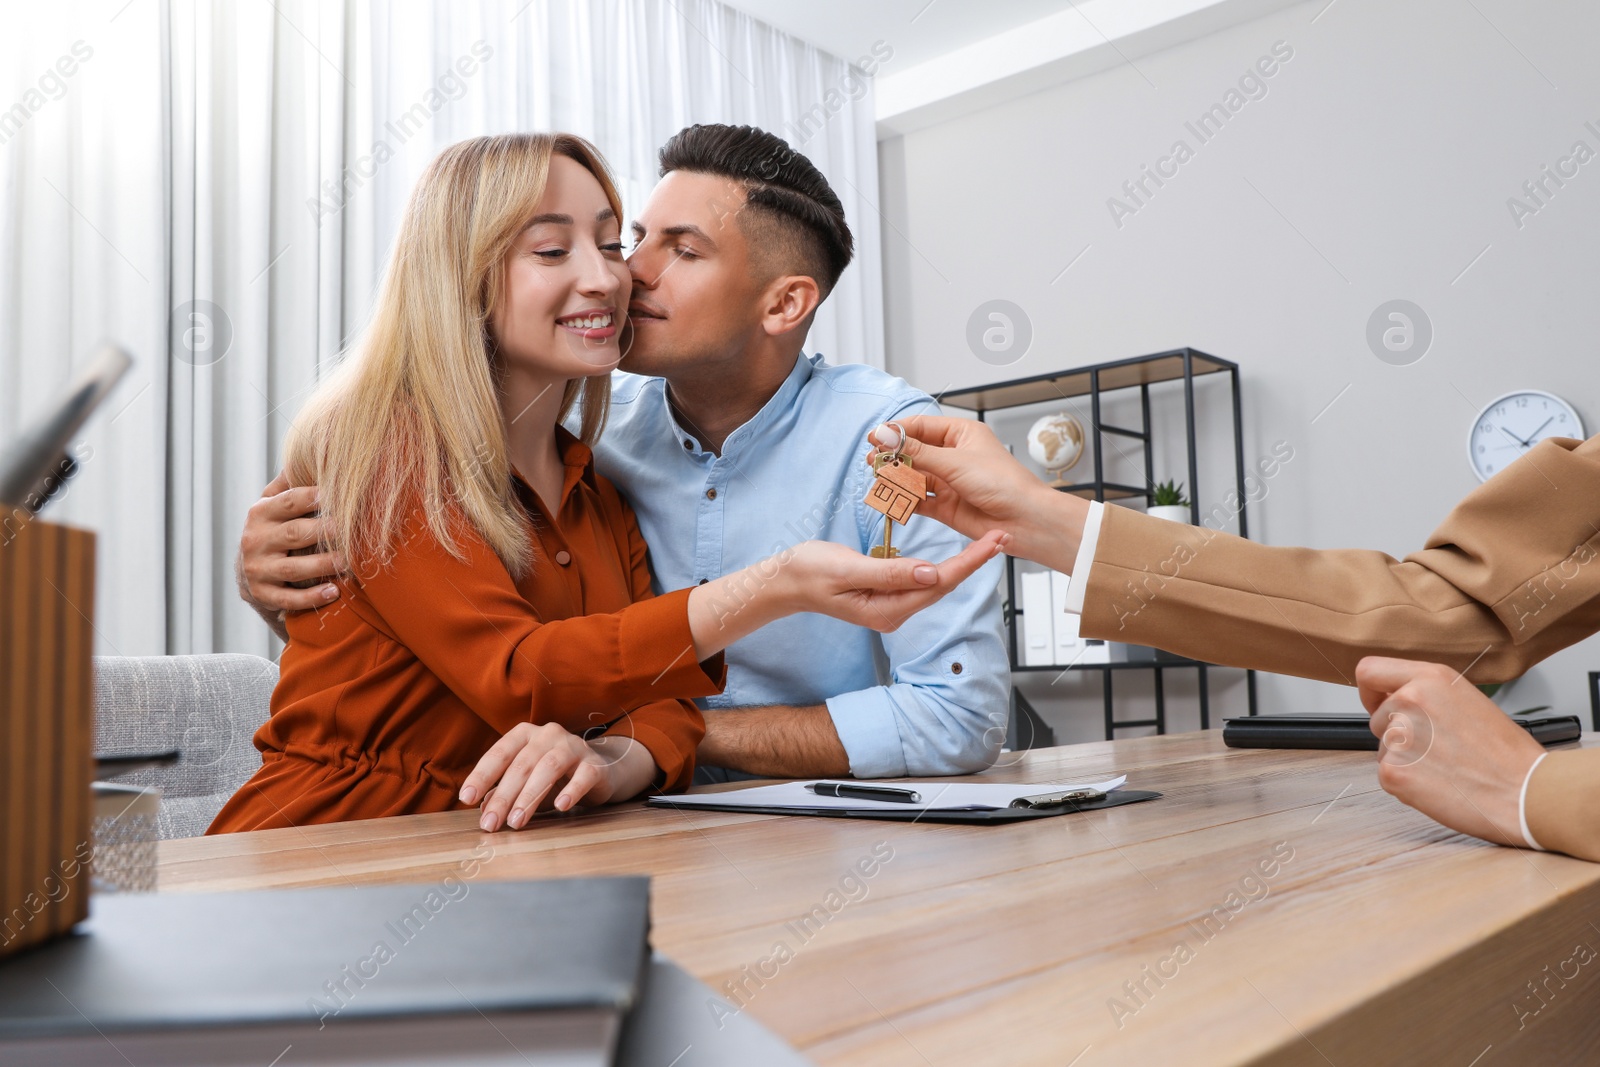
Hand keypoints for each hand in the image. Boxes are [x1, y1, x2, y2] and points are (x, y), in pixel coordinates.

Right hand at [237, 472, 343, 613]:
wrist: (250, 573)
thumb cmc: (276, 530)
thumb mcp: (276, 505)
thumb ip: (292, 483)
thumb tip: (319, 451)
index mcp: (261, 512)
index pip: (289, 501)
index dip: (314, 497)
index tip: (340, 495)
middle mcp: (255, 539)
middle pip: (295, 534)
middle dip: (326, 532)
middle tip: (354, 531)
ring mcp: (257, 569)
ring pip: (293, 569)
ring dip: (324, 565)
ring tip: (350, 563)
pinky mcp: (262, 595)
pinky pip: (288, 599)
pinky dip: (311, 597)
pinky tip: (334, 592)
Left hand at [459, 722, 655, 830]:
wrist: (600, 771)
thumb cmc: (554, 777)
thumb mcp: (525, 783)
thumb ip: (504, 792)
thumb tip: (483, 808)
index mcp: (525, 734)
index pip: (500, 753)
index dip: (482, 775)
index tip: (467, 799)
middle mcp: (548, 735)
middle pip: (522, 764)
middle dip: (503, 796)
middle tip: (490, 823)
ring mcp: (574, 746)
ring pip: (548, 767)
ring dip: (529, 796)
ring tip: (516, 822)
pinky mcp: (595, 764)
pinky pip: (583, 776)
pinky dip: (571, 791)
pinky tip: (560, 806)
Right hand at [780, 530, 1007, 632]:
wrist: (786, 581)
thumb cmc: (809, 571)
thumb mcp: (848, 567)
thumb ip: (890, 571)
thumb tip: (931, 573)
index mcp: (886, 609)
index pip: (937, 584)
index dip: (968, 562)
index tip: (992, 544)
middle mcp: (894, 612)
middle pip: (942, 585)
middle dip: (973, 561)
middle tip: (1001, 536)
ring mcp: (891, 606)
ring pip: (935, 583)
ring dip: (961, 563)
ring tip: (987, 543)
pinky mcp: (888, 595)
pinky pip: (921, 579)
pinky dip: (941, 564)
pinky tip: (956, 553)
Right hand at [868, 416, 1085, 572]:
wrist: (1025, 520)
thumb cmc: (1003, 484)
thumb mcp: (955, 462)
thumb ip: (917, 452)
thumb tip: (886, 435)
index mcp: (960, 434)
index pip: (920, 427)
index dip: (895, 432)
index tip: (874, 438)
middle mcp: (953, 456)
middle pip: (913, 452)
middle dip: (893, 456)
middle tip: (873, 462)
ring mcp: (948, 481)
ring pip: (914, 476)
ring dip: (896, 479)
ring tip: (880, 480)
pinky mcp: (946, 506)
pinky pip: (919, 499)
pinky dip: (905, 500)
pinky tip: (892, 499)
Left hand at [1356, 656, 1545, 847]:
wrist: (1527, 793)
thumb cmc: (1507, 754)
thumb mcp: (1468, 701)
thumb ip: (1428, 694)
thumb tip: (1394, 697)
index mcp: (1431, 678)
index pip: (1369, 671)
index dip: (1371, 691)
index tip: (1378, 703)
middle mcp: (1409, 700)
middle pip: (1378, 717)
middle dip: (1399, 734)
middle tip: (1439, 749)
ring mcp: (1399, 736)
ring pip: (1384, 748)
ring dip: (1406, 759)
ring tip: (1447, 767)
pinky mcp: (1393, 770)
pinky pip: (1387, 775)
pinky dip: (1407, 784)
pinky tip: (1440, 785)